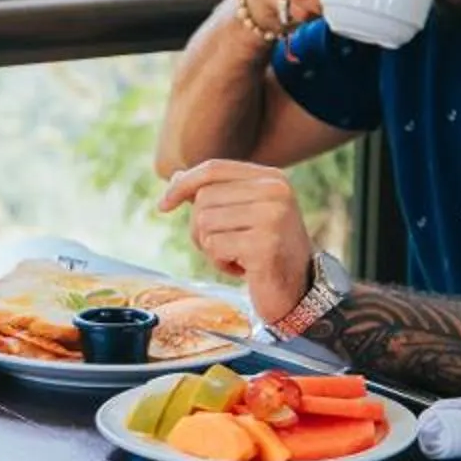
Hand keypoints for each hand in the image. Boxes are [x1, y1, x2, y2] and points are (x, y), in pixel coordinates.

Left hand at [157, 159, 315, 325]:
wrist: (297, 291)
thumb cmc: (266, 252)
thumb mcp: (244, 215)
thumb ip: (215, 194)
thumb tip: (175, 177)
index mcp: (272, 178)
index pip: (213, 169)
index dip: (182, 184)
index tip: (162, 205)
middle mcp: (275, 191)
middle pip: (203, 198)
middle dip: (200, 228)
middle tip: (225, 247)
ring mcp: (273, 217)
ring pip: (204, 222)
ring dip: (211, 247)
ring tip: (236, 256)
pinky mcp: (264, 245)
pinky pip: (214, 247)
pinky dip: (219, 263)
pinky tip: (243, 269)